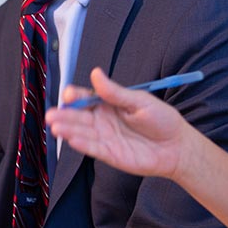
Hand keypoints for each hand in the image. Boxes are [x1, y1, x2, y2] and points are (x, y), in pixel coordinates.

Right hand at [45, 68, 194, 181]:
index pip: (85, 97)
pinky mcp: (109, 154)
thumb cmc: (161, 119)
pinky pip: (92, 148)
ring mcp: (104, 137)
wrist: (176, 146)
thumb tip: (96, 73)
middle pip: (78, 116)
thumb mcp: (139, 101)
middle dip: (64, 115)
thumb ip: (115, 92)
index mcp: (108, 103)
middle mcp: (102, 120)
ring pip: (81, 132)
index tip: (69, 95)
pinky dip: (81, 144)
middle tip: (51, 115)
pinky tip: (71, 139)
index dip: (75, 96)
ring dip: (67, 130)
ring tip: (55, 126)